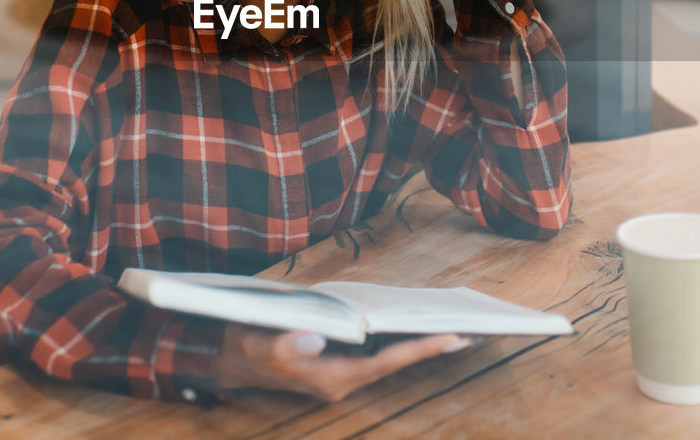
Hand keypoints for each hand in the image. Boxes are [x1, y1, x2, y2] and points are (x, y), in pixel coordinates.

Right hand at [216, 326, 471, 401]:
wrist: (228, 357)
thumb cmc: (246, 348)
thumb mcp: (259, 344)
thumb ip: (286, 344)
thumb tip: (318, 338)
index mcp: (331, 378)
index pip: (387, 362)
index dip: (420, 349)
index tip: (452, 336)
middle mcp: (342, 379)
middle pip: (396, 361)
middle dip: (430, 346)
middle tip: (471, 330)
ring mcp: (340, 372)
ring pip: (388, 356)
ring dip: (417, 342)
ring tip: (453, 324)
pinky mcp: (337, 362)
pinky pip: (376, 350)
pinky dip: (396, 337)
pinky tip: (412, 321)